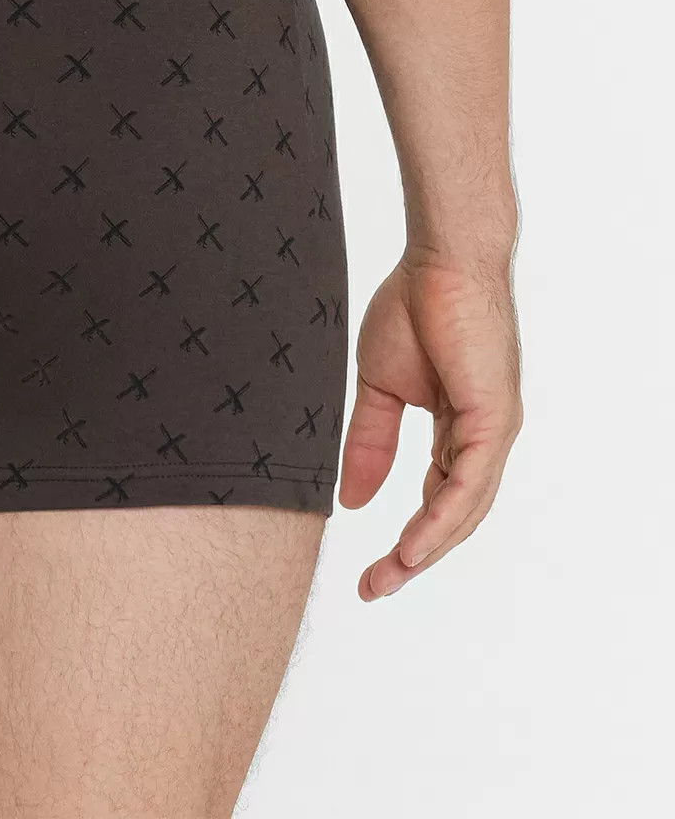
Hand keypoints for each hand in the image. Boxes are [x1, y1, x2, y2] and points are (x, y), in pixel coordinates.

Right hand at [338, 247, 520, 600]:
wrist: (440, 260)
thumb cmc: (415, 306)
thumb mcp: (379, 386)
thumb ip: (370, 441)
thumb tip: (353, 498)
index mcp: (458, 430)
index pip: (436, 498)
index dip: (406, 536)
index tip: (371, 568)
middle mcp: (482, 438)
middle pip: (453, 515)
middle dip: (414, 557)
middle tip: (374, 587)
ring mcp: (494, 430)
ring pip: (465, 509)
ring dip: (426, 548)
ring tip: (389, 575)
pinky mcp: (494, 419)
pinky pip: (469, 483)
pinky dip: (441, 518)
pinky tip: (415, 544)